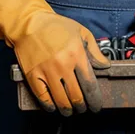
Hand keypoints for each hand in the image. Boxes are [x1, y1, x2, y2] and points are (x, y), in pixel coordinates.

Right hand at [0, 0, 109, 115]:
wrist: (28, 23)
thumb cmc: (56, 26)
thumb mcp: (81, 31)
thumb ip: (95, 50)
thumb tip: (105, 66)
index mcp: (76, 53)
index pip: (90, 84)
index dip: (95, 99)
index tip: (97, 105)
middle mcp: (63, 65)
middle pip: (76, 96)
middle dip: (82, 107)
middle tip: (84, 108)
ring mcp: (47, 72)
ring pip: (61, 101)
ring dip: (68, 110)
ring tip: (70, 110)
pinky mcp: (33, 75)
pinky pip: (43, 97)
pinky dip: (49, 106)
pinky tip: (54, 107)